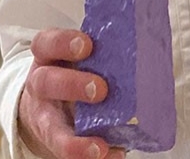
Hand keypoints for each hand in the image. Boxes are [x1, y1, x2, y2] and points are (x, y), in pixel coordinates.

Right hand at [18, 28, 120, 158]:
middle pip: (46, 82)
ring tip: (100, 146)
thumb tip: (147, 51)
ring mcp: (44, 116)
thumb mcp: (78, 56)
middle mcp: (41, 85)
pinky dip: (89, 155)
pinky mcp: (54, 140)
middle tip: (100, 90)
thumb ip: (102, 53)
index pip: (47, 43)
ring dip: (75, 140)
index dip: (63, 43)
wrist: (47, 104)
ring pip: (50, 128)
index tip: (87, 45)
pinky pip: (67, 151)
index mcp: (48, 57)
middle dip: (72, 85)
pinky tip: (112, 154)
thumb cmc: (73, 71)